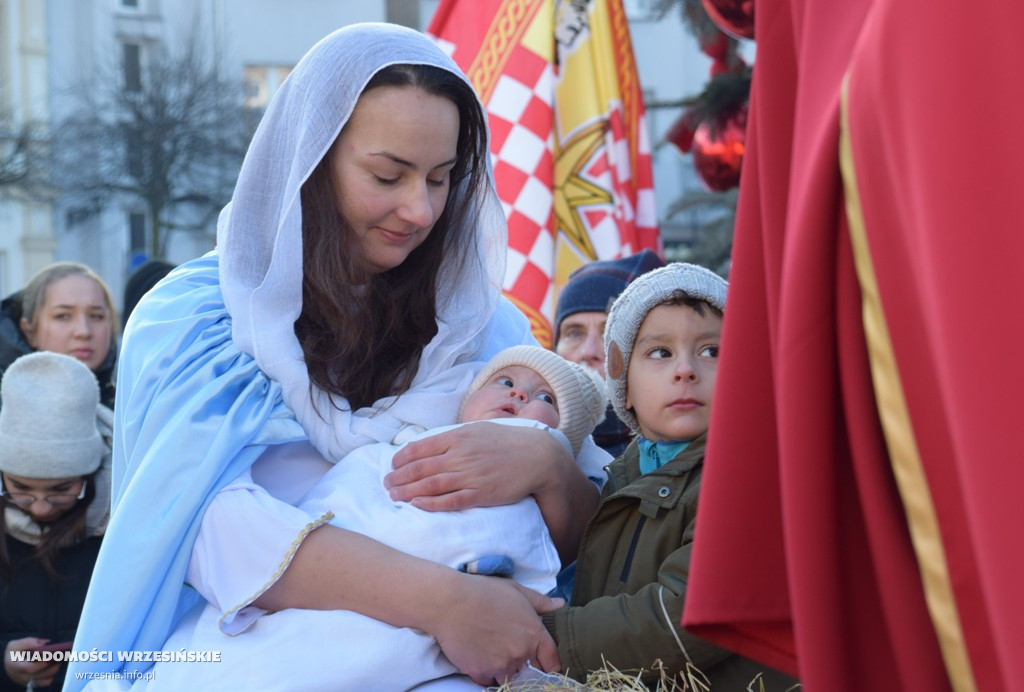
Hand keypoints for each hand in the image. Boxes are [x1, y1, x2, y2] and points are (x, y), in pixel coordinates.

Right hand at [4, 638, 60, 687]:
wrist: (9, 663)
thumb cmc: (13, 653)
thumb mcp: (15, 645)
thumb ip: (28, 642)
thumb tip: (45, 643)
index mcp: (15, 666)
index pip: (29, 669)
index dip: (40, 664)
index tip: (49, 657)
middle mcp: (21, 676)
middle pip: (39, 675)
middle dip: (51, 667)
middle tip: (59, 657)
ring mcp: (27, 681)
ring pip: (44, 680)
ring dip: (53, 670)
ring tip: (58, 660)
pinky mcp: (32, 683)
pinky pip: (45, 683)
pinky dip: (51, 676)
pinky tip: (54, 667)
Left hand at [385, 422, 562, 510]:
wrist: (536, 456)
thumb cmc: (506, 441)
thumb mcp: (477, 430)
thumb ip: (454, 437)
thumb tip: (431, 445)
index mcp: (457, 437)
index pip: (420, 447)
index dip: (401, 458)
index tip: (393, 466)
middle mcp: (460, 455)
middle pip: (420, 468)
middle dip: (398, 477)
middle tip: (386, 484)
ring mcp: (470, 475)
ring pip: (430, 485)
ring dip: (407, 491)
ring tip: (393, 496)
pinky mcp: (480, 494)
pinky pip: (450, 501)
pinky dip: (430, 503)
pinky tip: (417, 505)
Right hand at [431, 574, 562, 684]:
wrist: (450, 602)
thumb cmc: (483, 591)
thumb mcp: (516, 590)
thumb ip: (540, 601)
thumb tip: (560, 603)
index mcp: (534, 633)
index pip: (552, 660)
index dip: (547, 663)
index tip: (541, 662)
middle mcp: (521, 653)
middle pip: (531, 672)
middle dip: (525, 667)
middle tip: (509, 652)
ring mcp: (501, 665)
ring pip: (509, 678)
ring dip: (504, 671)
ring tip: (492, 654)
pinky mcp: (480, 673)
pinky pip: (487, 681)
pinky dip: (484, 674)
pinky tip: (478, 657)